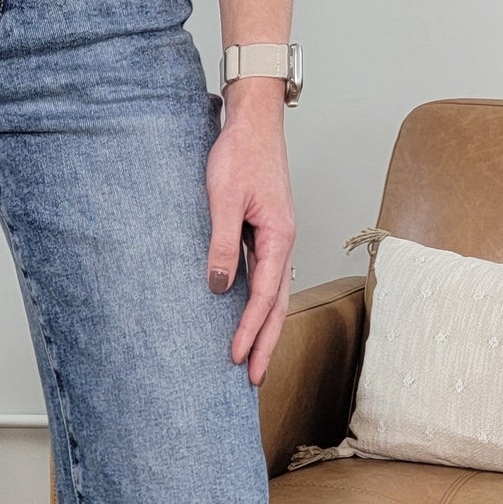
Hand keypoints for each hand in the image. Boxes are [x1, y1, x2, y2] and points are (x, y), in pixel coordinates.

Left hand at [206, 79, 295, 386]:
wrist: (253, 123)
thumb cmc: (239, 154)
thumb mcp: (223, 198)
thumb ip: (222, 243)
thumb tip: (219, 286)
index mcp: (279, 237)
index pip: (264, 296)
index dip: (249, 330)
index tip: (236, 358)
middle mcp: (284, 243)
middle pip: (277, 306)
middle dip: (265, 344)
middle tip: (253, 380)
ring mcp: (278, 240)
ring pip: (274, 296)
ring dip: (264, 329)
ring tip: (252, 360)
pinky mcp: (268, 235)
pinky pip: (267, 280)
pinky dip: (259, 306)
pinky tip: (248, 319)